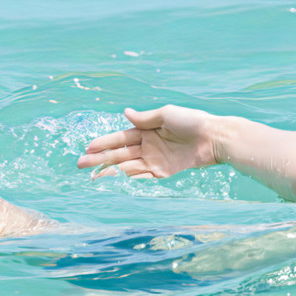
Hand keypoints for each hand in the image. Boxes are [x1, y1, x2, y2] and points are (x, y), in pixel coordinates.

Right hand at [77, 104, 223, 179]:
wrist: (215, 139)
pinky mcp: (164, 172)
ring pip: (126, 167)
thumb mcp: (166, 114)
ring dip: (109, 171)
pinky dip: (128, 180)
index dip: (104, 143)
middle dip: (100, 159)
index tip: (88, 148)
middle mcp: (148, 146)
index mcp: (146, 130)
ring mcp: (155, 160)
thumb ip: (145, 118)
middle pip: (119, 154)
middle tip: (80, 165)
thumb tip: (125, 113)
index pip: (120, 138)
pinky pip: (142, 177)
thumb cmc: (192, 121)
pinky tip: (114, 181)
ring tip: (92, 177)